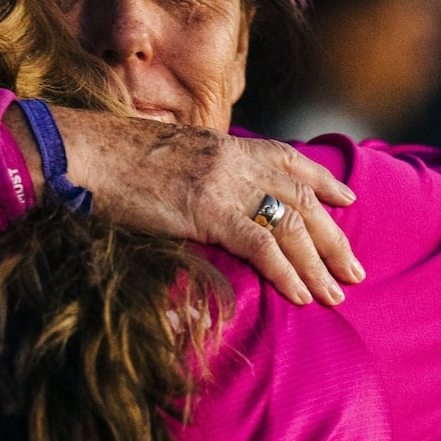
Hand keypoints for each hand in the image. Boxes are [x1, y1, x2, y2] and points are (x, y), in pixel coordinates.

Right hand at [37, 106, 364, 305]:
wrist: (84, 152)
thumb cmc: (114, 160)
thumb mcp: (169, 156)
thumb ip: (200, 171)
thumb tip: (207, 194)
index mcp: (226, 145)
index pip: (289, 159)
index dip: (322, 181)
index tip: (346, 200)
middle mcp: (235, 160)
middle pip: (302, 199)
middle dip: (333, 237)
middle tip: (355, 270)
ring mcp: (223, 184)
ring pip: (291, 224)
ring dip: (319, 263)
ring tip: (337, 293)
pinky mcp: (207, 210)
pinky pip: (260, 244)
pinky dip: (286, 272)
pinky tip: (301, 295)